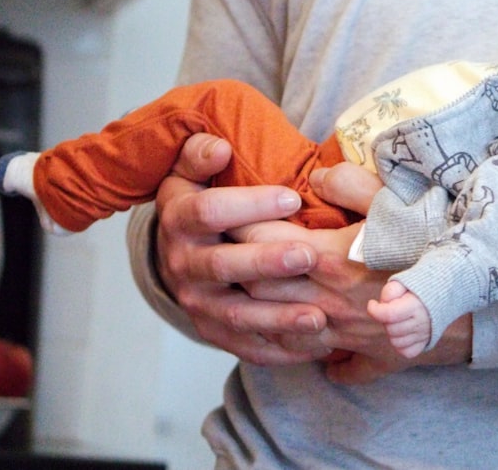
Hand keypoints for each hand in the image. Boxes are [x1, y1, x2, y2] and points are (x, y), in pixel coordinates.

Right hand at [154, 133, 330, 364]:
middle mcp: (184, 265)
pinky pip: (248, 346)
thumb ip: (201, 153)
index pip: (208, 211)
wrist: (179, 251)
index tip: (292, 197)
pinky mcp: (214, 332)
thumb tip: (220, 148)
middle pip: (223, 266)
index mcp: (179, 220)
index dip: (249, 205)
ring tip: (318, 316)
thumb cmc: (201, 199)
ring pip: (237, 314)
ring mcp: (198, 304)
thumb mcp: (192, 170)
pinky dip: (281, 349)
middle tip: (309, 255)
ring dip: (278, 317)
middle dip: (266, 262)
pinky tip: (317, 343)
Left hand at [248, 162, 472, 382]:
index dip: (240, 220)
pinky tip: (305, 337)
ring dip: (260, 310)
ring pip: (280, 328)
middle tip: (227, 243)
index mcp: (328, 259)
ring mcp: (346, 334)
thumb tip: (315, 178)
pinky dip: (307, 352)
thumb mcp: (396, 197)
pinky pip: (327, 363)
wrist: (481, 291)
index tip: (230, 208)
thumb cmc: (437, 239)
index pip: (263, 240)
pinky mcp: (371, 356)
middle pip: (259, 287)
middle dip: (236, 264)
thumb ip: (347, 182)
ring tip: (252, 289)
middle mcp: (328, 302)